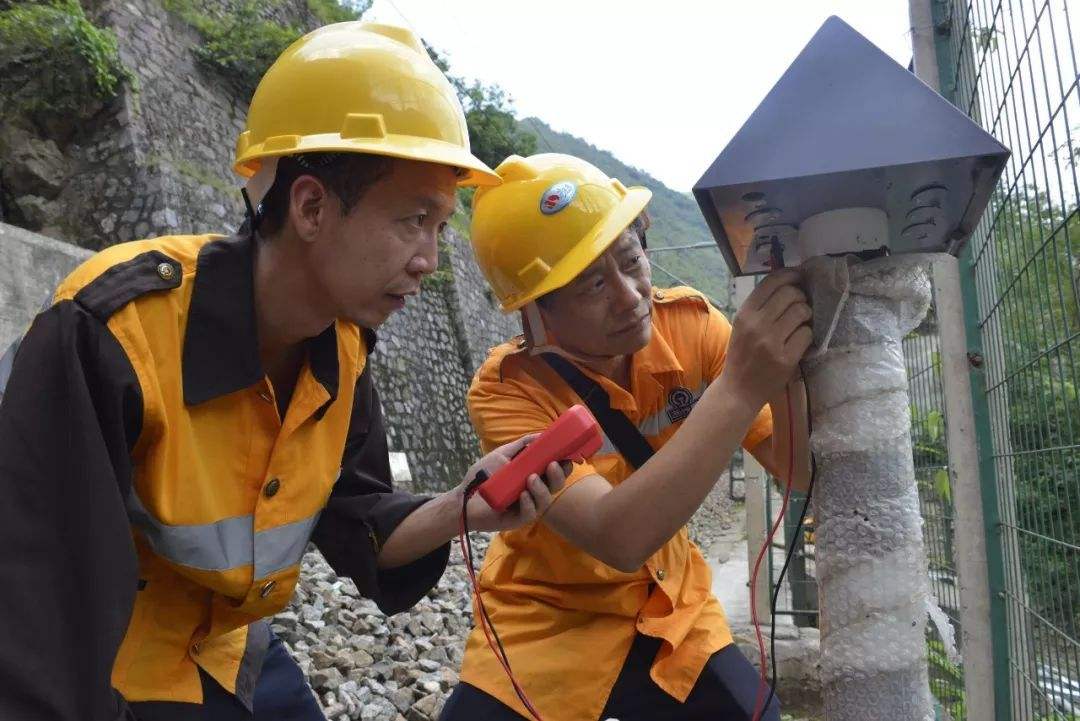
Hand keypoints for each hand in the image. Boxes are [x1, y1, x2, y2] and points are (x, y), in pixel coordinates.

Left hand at [454, 436, 569, 531]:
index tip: (567, 456)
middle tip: (551, 465)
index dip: (564, 465)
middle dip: (558, 475)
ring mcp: (527, 506)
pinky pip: (530, 513)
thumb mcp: (502, 455)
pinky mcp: (518, 519)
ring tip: (530, 479)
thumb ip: (522, 445)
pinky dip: (529, 503)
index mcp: (533, 475)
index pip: (555, 471)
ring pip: (545, 500)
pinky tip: (522, 495)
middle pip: (556, 486)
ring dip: (542, 488)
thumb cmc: (483, 475)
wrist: (463, 496)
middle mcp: (534, 491)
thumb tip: (541, 434)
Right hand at [723, 269, 811, 409]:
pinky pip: (807, 334)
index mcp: (744, 314)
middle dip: (801, 297)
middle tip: (801, 306)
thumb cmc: (742, 355)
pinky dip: (807, 336)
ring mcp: (771, 342)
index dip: (790, 275)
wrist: (738, 390)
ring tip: (801, 324)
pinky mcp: (785, 359)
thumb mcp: (742, 326)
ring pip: (802, 312)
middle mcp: (756, 325)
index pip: (771, 282)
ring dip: (806, 316)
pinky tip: (800, 341)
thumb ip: (760, 306)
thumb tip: (789, 283)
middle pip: (791, 294)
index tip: (799, 277)